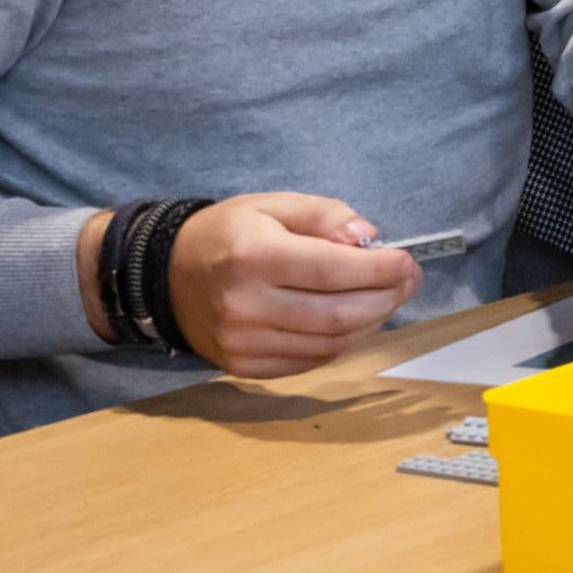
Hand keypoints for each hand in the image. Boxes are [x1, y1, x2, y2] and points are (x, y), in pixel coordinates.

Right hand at [162, 193, 420, 378]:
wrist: (165, 277)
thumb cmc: (228, 234)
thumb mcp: (272, 205)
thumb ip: (324, 215)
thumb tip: (368, 238)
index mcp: (254, 257)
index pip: (333, 271)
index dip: (381, 270)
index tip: (406, 262)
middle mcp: (246, 305)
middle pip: (338, 315)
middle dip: (386, 299)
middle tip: (408, 281)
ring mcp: (243, 343)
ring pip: (330, 344)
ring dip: (371, 323)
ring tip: (387, 298)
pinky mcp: (243, 367)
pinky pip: (310, 361)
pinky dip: (341, 342)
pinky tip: (353, 320)